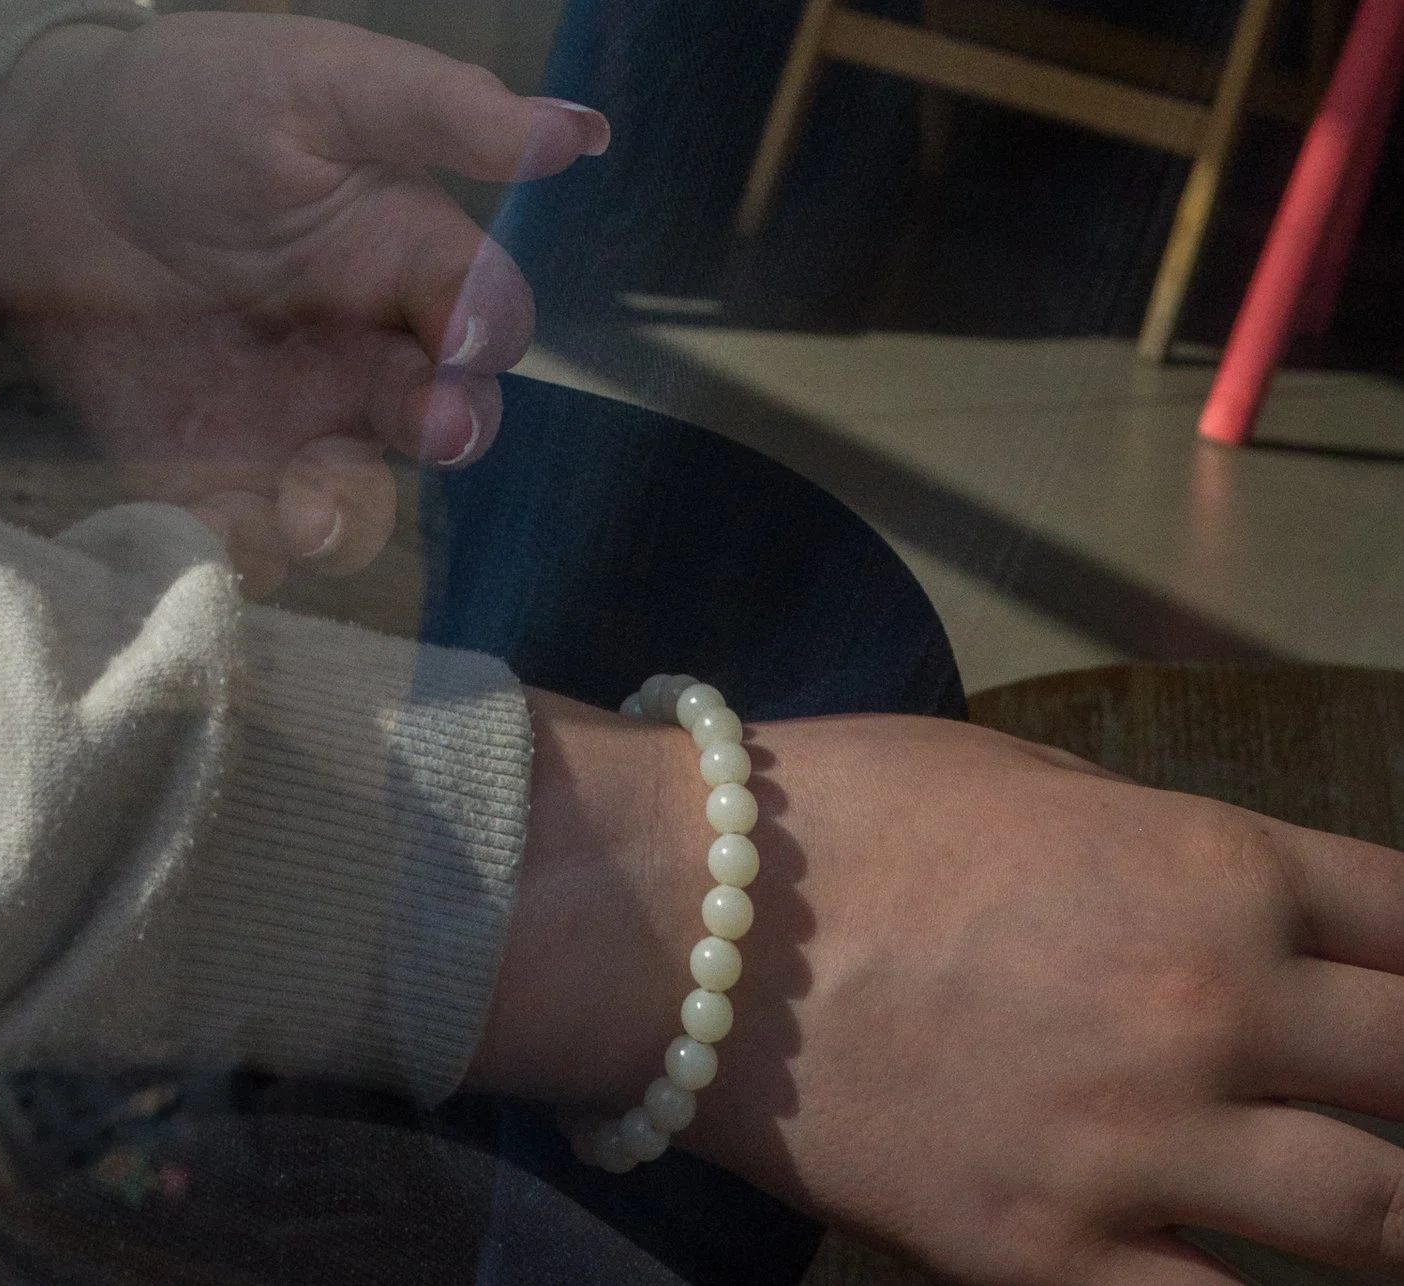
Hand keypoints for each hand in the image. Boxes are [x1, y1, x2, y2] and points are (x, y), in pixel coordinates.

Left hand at [0, 11, 604, 591]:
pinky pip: (241, 533)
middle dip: (443, 434)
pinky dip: (239, 549)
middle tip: (423, 427)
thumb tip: (582, 130)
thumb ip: (438, 111)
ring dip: (348, 515)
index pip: (485, 315)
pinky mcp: (198, 465)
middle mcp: (362, 345)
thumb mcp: (317, 82)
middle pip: (442, 421)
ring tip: (308, 507)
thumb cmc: (189, 97)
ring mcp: (284, 415)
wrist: (35, 153)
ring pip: (353, 495)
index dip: (486, 335)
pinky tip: (215, 528)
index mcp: (403, 251)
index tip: (461, 342)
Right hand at [475, 698, 1403, 1284]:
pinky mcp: (1055, 1258)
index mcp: (1212, 870)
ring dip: (1397, 1214)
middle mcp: (1210, 1008)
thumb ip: (1168, 856)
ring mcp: (1141, 1147)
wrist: (691, 918)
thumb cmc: (856, 813)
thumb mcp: (1038, 785)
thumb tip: (1253, 916)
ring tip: (1388, 1215)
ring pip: (1372, 1218)